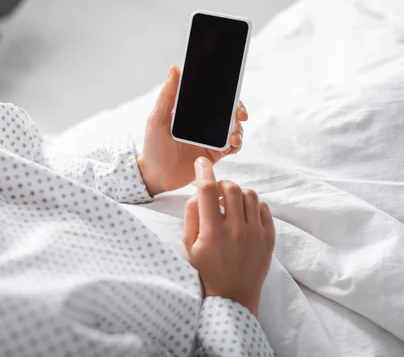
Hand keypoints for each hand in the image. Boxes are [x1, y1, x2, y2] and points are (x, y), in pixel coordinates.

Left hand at [137, 66, 247, 195]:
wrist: (156, 176)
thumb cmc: (153, 147)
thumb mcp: (157, 119)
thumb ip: (167, 95)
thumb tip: (174, 69)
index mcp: (191, 111)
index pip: (213, 97)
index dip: (226, 93)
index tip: (232, 94)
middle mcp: (204, 123)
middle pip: (229, 111)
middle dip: (239, 110)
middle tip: (240, 115)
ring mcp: (211, 138)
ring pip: (234, 128)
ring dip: (238, 130)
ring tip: (233, 138)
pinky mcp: (215, 154)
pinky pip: (232, 147)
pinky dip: (236, 145)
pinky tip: (231, 147)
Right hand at [183, 157, 274, 316]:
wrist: (233, 297)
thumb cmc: (206, 271)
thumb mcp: (189, 246)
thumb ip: (191, 216)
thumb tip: (198, 193)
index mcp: (212, 232)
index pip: (208, 190)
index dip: (203, 171)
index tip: (201, 162)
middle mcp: (236, 230)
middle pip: (231, 188)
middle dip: (221, 184)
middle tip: (216, 193)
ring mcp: (256, 234)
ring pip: (249, 195)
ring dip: (237, 194)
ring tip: (231, 205)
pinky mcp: (269, 238)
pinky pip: (263, 208)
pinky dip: (252, 205)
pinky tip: (244, 215)